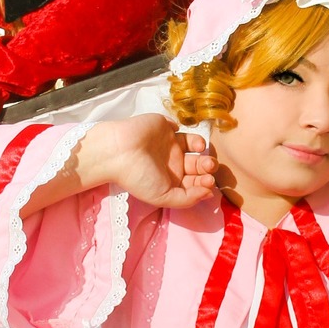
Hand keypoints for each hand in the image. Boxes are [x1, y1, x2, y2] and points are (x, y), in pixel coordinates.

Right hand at [100, 115, 217, 209]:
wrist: (118, 151)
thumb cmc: (137, 177)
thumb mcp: (163, 197)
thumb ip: (187, 199)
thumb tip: (209, 194)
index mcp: (170, 181)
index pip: (194, 183)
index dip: (205, 183)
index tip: (209, 182)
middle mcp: (172, 164)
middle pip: (197, 165)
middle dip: (207, 167)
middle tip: (210, 166)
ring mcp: (170, 144)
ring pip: (195, 147)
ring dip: (204, 150)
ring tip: (203, 152)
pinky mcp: (166, 128)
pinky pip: (183, 130)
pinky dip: (189, 133)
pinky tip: (190, 141)